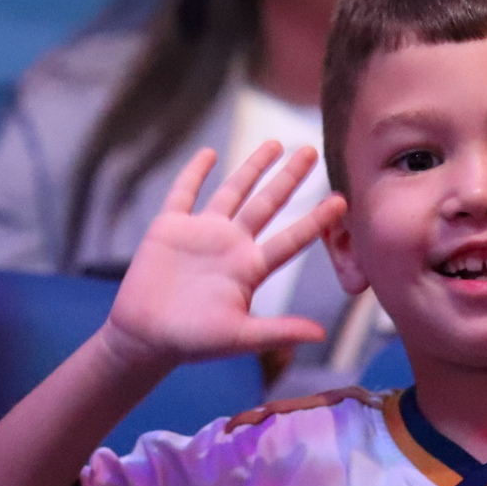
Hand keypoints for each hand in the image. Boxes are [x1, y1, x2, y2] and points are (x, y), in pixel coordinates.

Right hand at [102, 141, 347, 368]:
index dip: (316, 220)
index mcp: (250, 268)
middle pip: (267, 204)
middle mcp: (231, 245)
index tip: (341, 200)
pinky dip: (194, 172)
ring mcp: (201, 233)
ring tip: (274, 143)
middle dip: (289, 178)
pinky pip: (184, 193)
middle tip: (311, 150)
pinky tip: (209, 153)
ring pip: (232, 191)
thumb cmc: (192, 342)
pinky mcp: (169, 228)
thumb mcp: (238, 337)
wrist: (144, 337)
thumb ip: (278, 331)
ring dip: (252, 167)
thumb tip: (321, 334)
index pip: (291, 238)